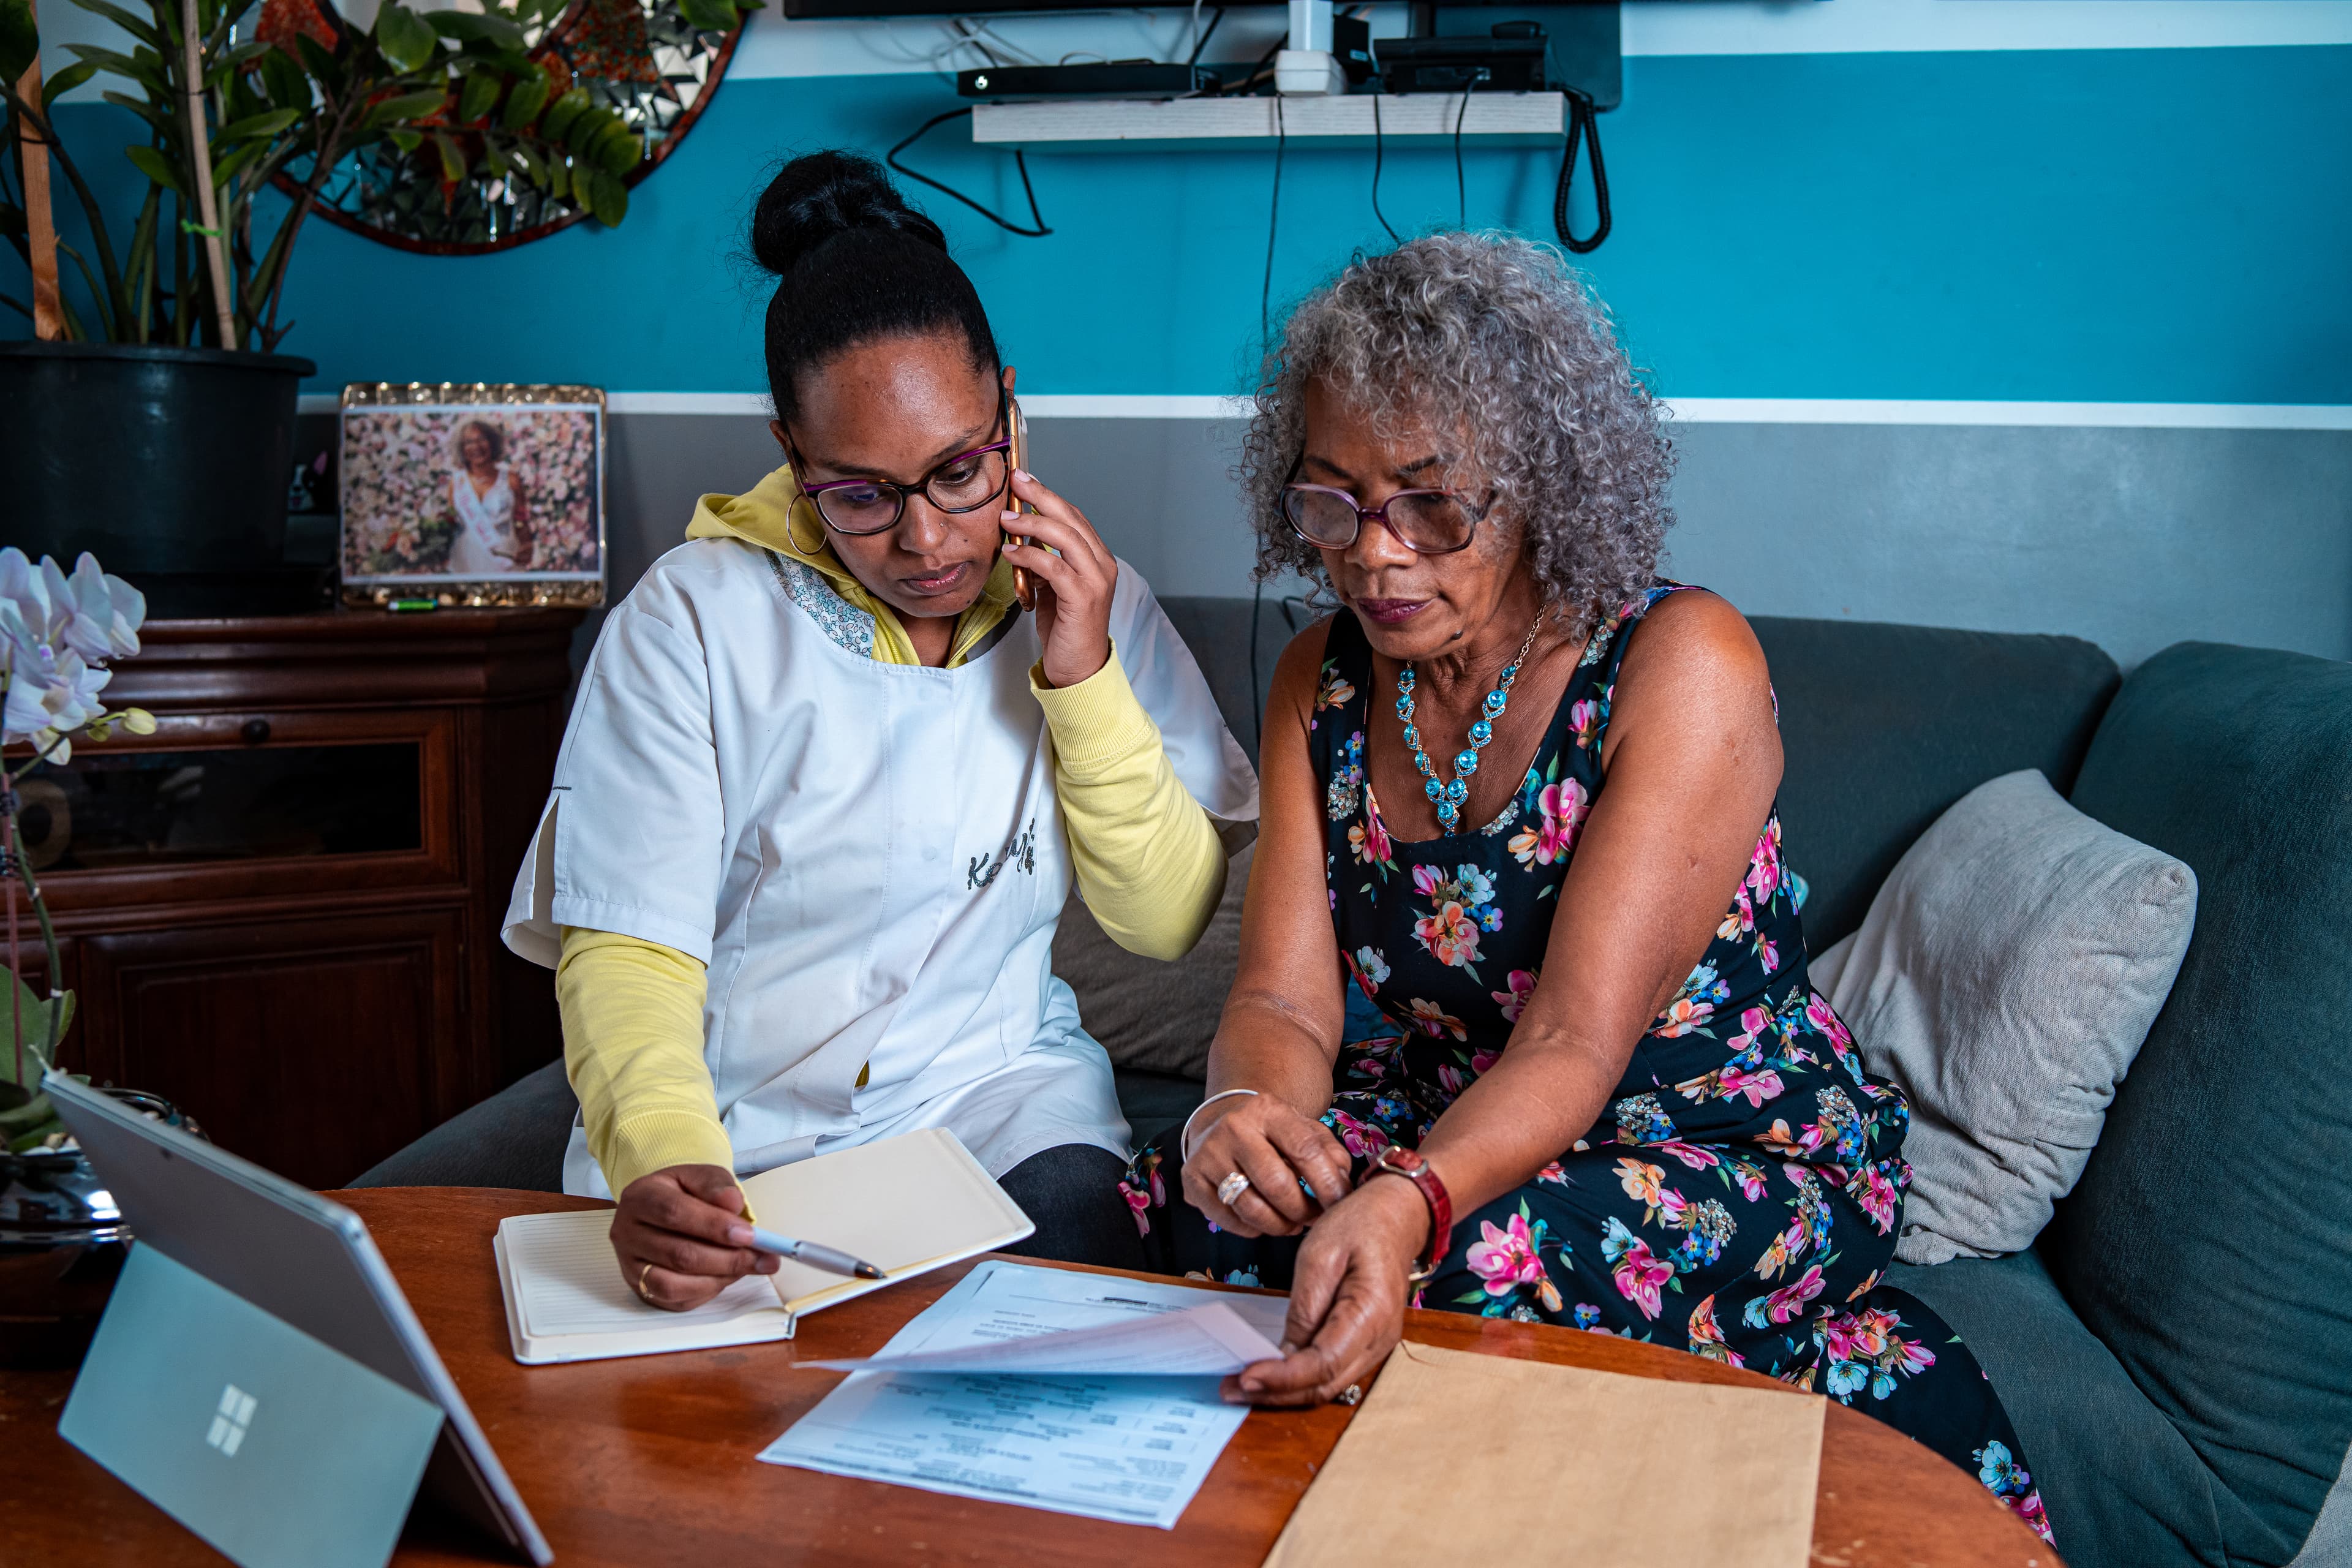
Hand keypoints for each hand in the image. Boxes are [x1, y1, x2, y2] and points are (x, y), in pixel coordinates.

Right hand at [609, 1164, 778, 1311]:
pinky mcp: (641, 1289)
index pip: (675, 1213)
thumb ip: (716, 1185)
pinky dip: (706, 1292)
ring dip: (719, 1279)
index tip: (749, 1235)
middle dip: (728, 1259)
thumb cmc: (682, 1192)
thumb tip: (734, 1204)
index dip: (714, 1226)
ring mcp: (630, 1266)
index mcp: (640, 1198)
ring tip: (747, 1267)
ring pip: (674, 1284)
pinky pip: (675, 1300)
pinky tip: (725, 1277)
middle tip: (764, 1258)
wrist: (659, 1207)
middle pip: (678, 1254)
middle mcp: (627, 1234)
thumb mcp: (698, 1176)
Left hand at [1001, 469, 1115, 689]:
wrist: (1079, 668)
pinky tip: (1010, 553)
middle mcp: (1102, 565)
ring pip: (1064, 538)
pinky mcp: (1082, 598)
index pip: (1074, 517)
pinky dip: (1029, 556)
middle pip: (1071, 519)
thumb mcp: (1053, 588)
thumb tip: (1021, 539)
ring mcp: (1095, 581)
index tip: (1023, 480)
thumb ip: (1045, 562)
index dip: (1048, 496)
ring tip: (1006, 520)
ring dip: (1031, 524)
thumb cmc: (1066, 629)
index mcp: (1098, 559)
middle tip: (1015, 482)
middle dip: (1040, 497)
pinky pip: (1053, 567)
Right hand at [1182, 1094, 1352, 1237]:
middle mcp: (1234, 1127)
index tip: (1339, 1204)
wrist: (1221, 1122)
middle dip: (1303, 1211)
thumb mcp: (1304, 1130)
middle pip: (1277, 1184)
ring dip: (1280, 1226)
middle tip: (1314, 1219)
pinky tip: (1264, 1222)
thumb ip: (1329, 1153)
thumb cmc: (1272, 1134)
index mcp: (1268, 1110)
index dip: (1327, 1183)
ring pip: (1251, 1207)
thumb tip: (1342, 1187)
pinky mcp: (1192, 1179)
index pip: (1304, 1150)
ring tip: (1293, 1224)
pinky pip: (1228, 1219)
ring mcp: (1209, 1153)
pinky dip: (1252, 1229)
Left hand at [1223, 1174, 1424, 1406]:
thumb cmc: (1361, 1225)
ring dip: (1284, 1391)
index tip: (1246, 1377)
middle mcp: (1379, 1340)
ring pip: (1327, 1386)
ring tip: (1240, 1385)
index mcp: (1371, 1314)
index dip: (1283, 1377)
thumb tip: (1285, 1352)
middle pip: (1324, 1385)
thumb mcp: (1321, 1254)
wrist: (1397, 1216)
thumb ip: (1304, 1306)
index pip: (1323, 1363)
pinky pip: (1331, 1372)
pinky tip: (1270, 1372)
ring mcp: (1376, 1346)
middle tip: (1230, 1388)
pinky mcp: (1365, 1344)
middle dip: (1275, 1393)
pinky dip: (1299, 1379)